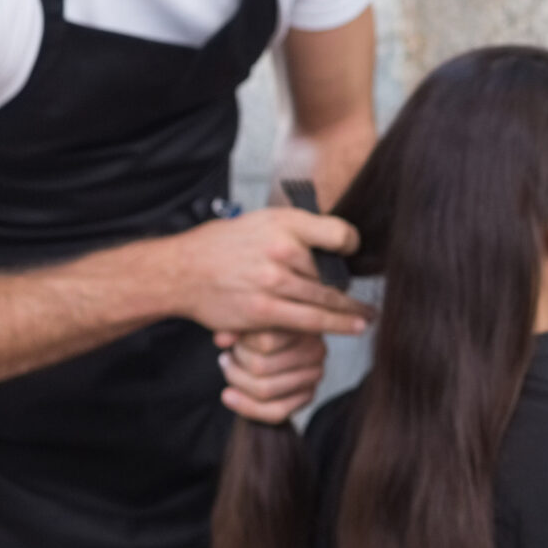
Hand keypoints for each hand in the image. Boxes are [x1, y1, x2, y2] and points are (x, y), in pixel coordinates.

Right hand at [168, 207, 369, 337]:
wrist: (181, 271)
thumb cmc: (223, 246)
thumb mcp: (261, 222)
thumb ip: (297, 231)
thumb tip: (334, 245)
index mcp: (284, 222)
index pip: (339, 234)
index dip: (351, 245)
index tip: (352, 254)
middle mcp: (281, 250)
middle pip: (335, 272)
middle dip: (351, 287)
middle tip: (363, 296)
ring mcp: (274, 282)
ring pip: (328, 300)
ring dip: (352, 311)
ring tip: (366, 316)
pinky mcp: (264, 311)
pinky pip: (310, 321)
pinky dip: (336, 326)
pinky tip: (353, 326)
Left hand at [217, 328, 328, 424]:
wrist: (273, 347)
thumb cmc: (256, 331)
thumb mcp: (246, 322)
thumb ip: (233, 326)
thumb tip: (221, 340)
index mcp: (301, 324)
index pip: (264, 342)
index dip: (241, 344)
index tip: (233, 341)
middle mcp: (315, 349)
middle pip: (260, 367)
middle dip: (234, 366)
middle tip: (226, 359)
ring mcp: (314, 375)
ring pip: (264, 390)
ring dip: (237, 383)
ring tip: (230, 372)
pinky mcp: (308, 396)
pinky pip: (275, 412)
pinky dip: (245, 406)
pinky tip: (229, 395)